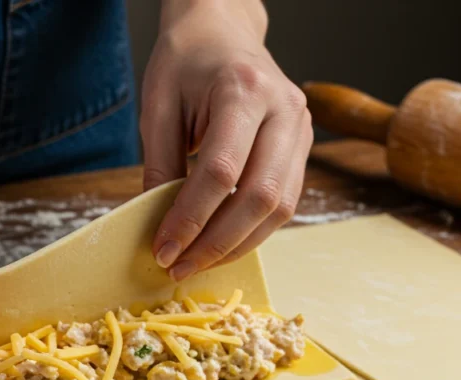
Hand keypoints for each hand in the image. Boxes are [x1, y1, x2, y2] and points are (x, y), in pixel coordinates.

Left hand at [141, 0, 311, 279]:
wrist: (222, 30)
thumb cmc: (185, 61)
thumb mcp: (158, 106)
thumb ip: (160, 166)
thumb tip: (160, 228)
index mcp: (243, 89)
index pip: (221, 171)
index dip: (190, 219)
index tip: (163, 249)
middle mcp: (283, 108)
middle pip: (260, 196)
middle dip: (216, 243)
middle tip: (179, 267)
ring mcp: (301, 128)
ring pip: (280, 207)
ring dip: (237, 245)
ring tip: (197, 263)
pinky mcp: (302, 147)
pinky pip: (284, 202)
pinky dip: (252, 231)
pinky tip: (220, 244)